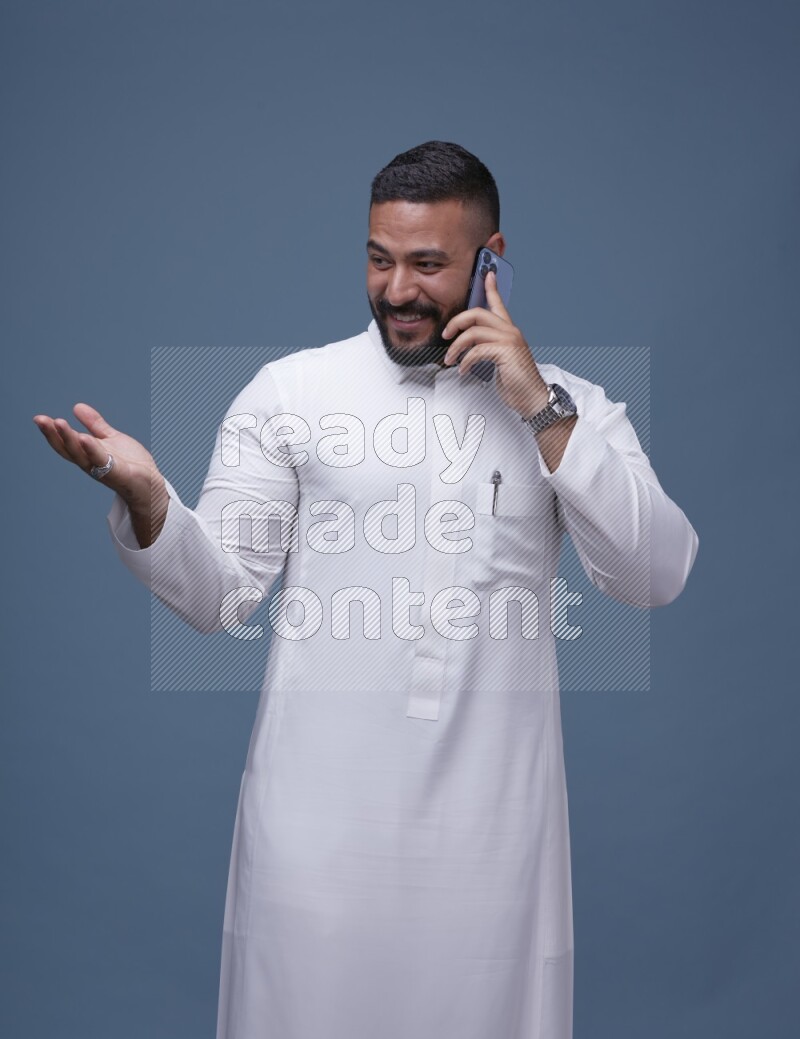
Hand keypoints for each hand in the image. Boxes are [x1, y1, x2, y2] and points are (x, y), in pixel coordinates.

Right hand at [33, 403, 165, 516]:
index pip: (65, 443)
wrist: (150, 482)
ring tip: (59, 423)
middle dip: (53, 435)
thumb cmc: (130, 462)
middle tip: (41, 419)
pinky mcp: (116, 473)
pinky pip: (102, 461)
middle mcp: (90, 463)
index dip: (51, 432)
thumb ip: (95, 424)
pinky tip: (85, 438)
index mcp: (87, 454)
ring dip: (69, 439)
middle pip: (68, 449)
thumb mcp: (110, 438)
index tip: (39, 419)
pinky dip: (92, 450)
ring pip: (81, 454)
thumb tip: (76, 406)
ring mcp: (102, 469)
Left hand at [441, 270, 548, 418]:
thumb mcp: (500, 360)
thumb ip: (488, 347)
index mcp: (509, 331)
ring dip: (456, 347)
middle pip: (477, 313)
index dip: (492, 288)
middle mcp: (510, 331)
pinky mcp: (506, 353)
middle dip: (456, 322)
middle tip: (445, 334)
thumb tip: (469, 345)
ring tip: (450, 359)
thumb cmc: (516, 382)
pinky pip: (477, 350)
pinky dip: (465, 361)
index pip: (499, 304)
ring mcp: (509, 341)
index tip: (487, 274)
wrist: (532, 398)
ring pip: (473, 332)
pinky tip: (463, 370)